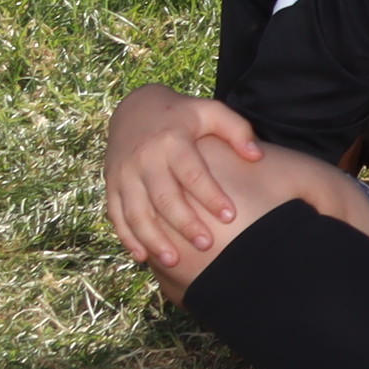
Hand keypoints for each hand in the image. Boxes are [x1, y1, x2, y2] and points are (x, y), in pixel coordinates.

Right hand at [101, 87, 265, 273]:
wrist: (134, 108)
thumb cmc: (183, 114)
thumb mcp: (211, 111)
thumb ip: (237, 131)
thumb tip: (257, 156)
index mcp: (172, 140)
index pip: (193, 173)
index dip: (211, 196)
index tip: (231, 217)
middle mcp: (145, 158)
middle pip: (164, 197)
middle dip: (184, 223)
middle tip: (206, 244)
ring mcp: (124, 174)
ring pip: (137, 212)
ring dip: (153, 238)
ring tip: (174, 261)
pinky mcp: (112, 185)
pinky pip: (116, 215)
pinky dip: (127, 237)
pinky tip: (143, 257)